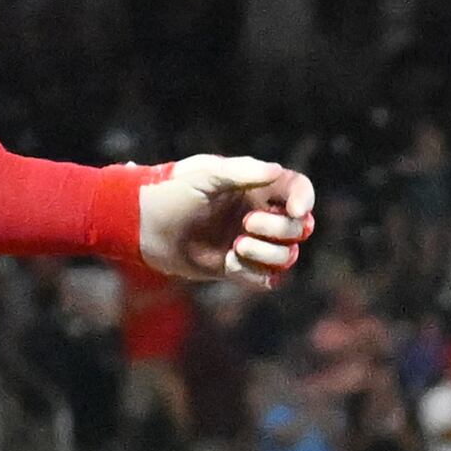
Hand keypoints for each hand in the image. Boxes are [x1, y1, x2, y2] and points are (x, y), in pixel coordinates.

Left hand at [137, 155, 315, 288]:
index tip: (295, 209)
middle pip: (299, 228)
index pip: (298, 190)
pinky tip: (229, 261)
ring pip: (287, 256)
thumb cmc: (174, 192)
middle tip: (248, 223)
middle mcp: (261, 215)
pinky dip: (253, 273)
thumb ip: (242, 172)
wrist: (145, 225)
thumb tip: (277, 171)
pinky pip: (266, 279)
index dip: (305, 199)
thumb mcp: (205, 176)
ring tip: (237, 246)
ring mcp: (252, 243)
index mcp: (258, 188)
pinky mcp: (238, 269)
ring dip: (269, 253)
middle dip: (280, 229)